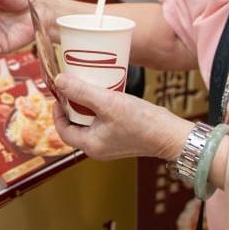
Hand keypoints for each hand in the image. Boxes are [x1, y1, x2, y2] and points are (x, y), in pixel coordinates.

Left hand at [51, 74, 194, 161]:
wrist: (171, 135)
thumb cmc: (141, 121)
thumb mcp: (108, 102)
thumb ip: (82, 91)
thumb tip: (58, 81)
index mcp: (90, 145)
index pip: (63, 130)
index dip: (57, 111)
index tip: (60, 93)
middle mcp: (98, 148)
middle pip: (76, 126)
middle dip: (73, 106)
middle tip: (75, 87)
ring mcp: (111, 144)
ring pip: (90, 123)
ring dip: (88, 106)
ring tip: (90, 87)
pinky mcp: (122, 138)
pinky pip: (104, 123)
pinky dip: (101, 110)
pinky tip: (108, 95)